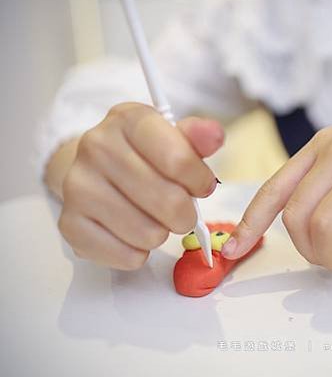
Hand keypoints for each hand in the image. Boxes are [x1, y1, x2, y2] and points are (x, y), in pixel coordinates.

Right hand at [56, 102, 223, 269]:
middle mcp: (96, 147)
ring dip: (162, 232)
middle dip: (186, 213)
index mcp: (127, 119)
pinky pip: (127, 256)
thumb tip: (215, 135)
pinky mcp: (70, 224)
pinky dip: (139, 252)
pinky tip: (133, 233)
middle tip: (182, 209)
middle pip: (169, 201)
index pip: (178, 160)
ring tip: (154, 218)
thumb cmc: (144, 154)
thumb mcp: (172, 136)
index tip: (202, 185)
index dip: (199, 180)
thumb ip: (197, 137)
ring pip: (150, 234)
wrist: (95, 168)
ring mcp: (78, 186)